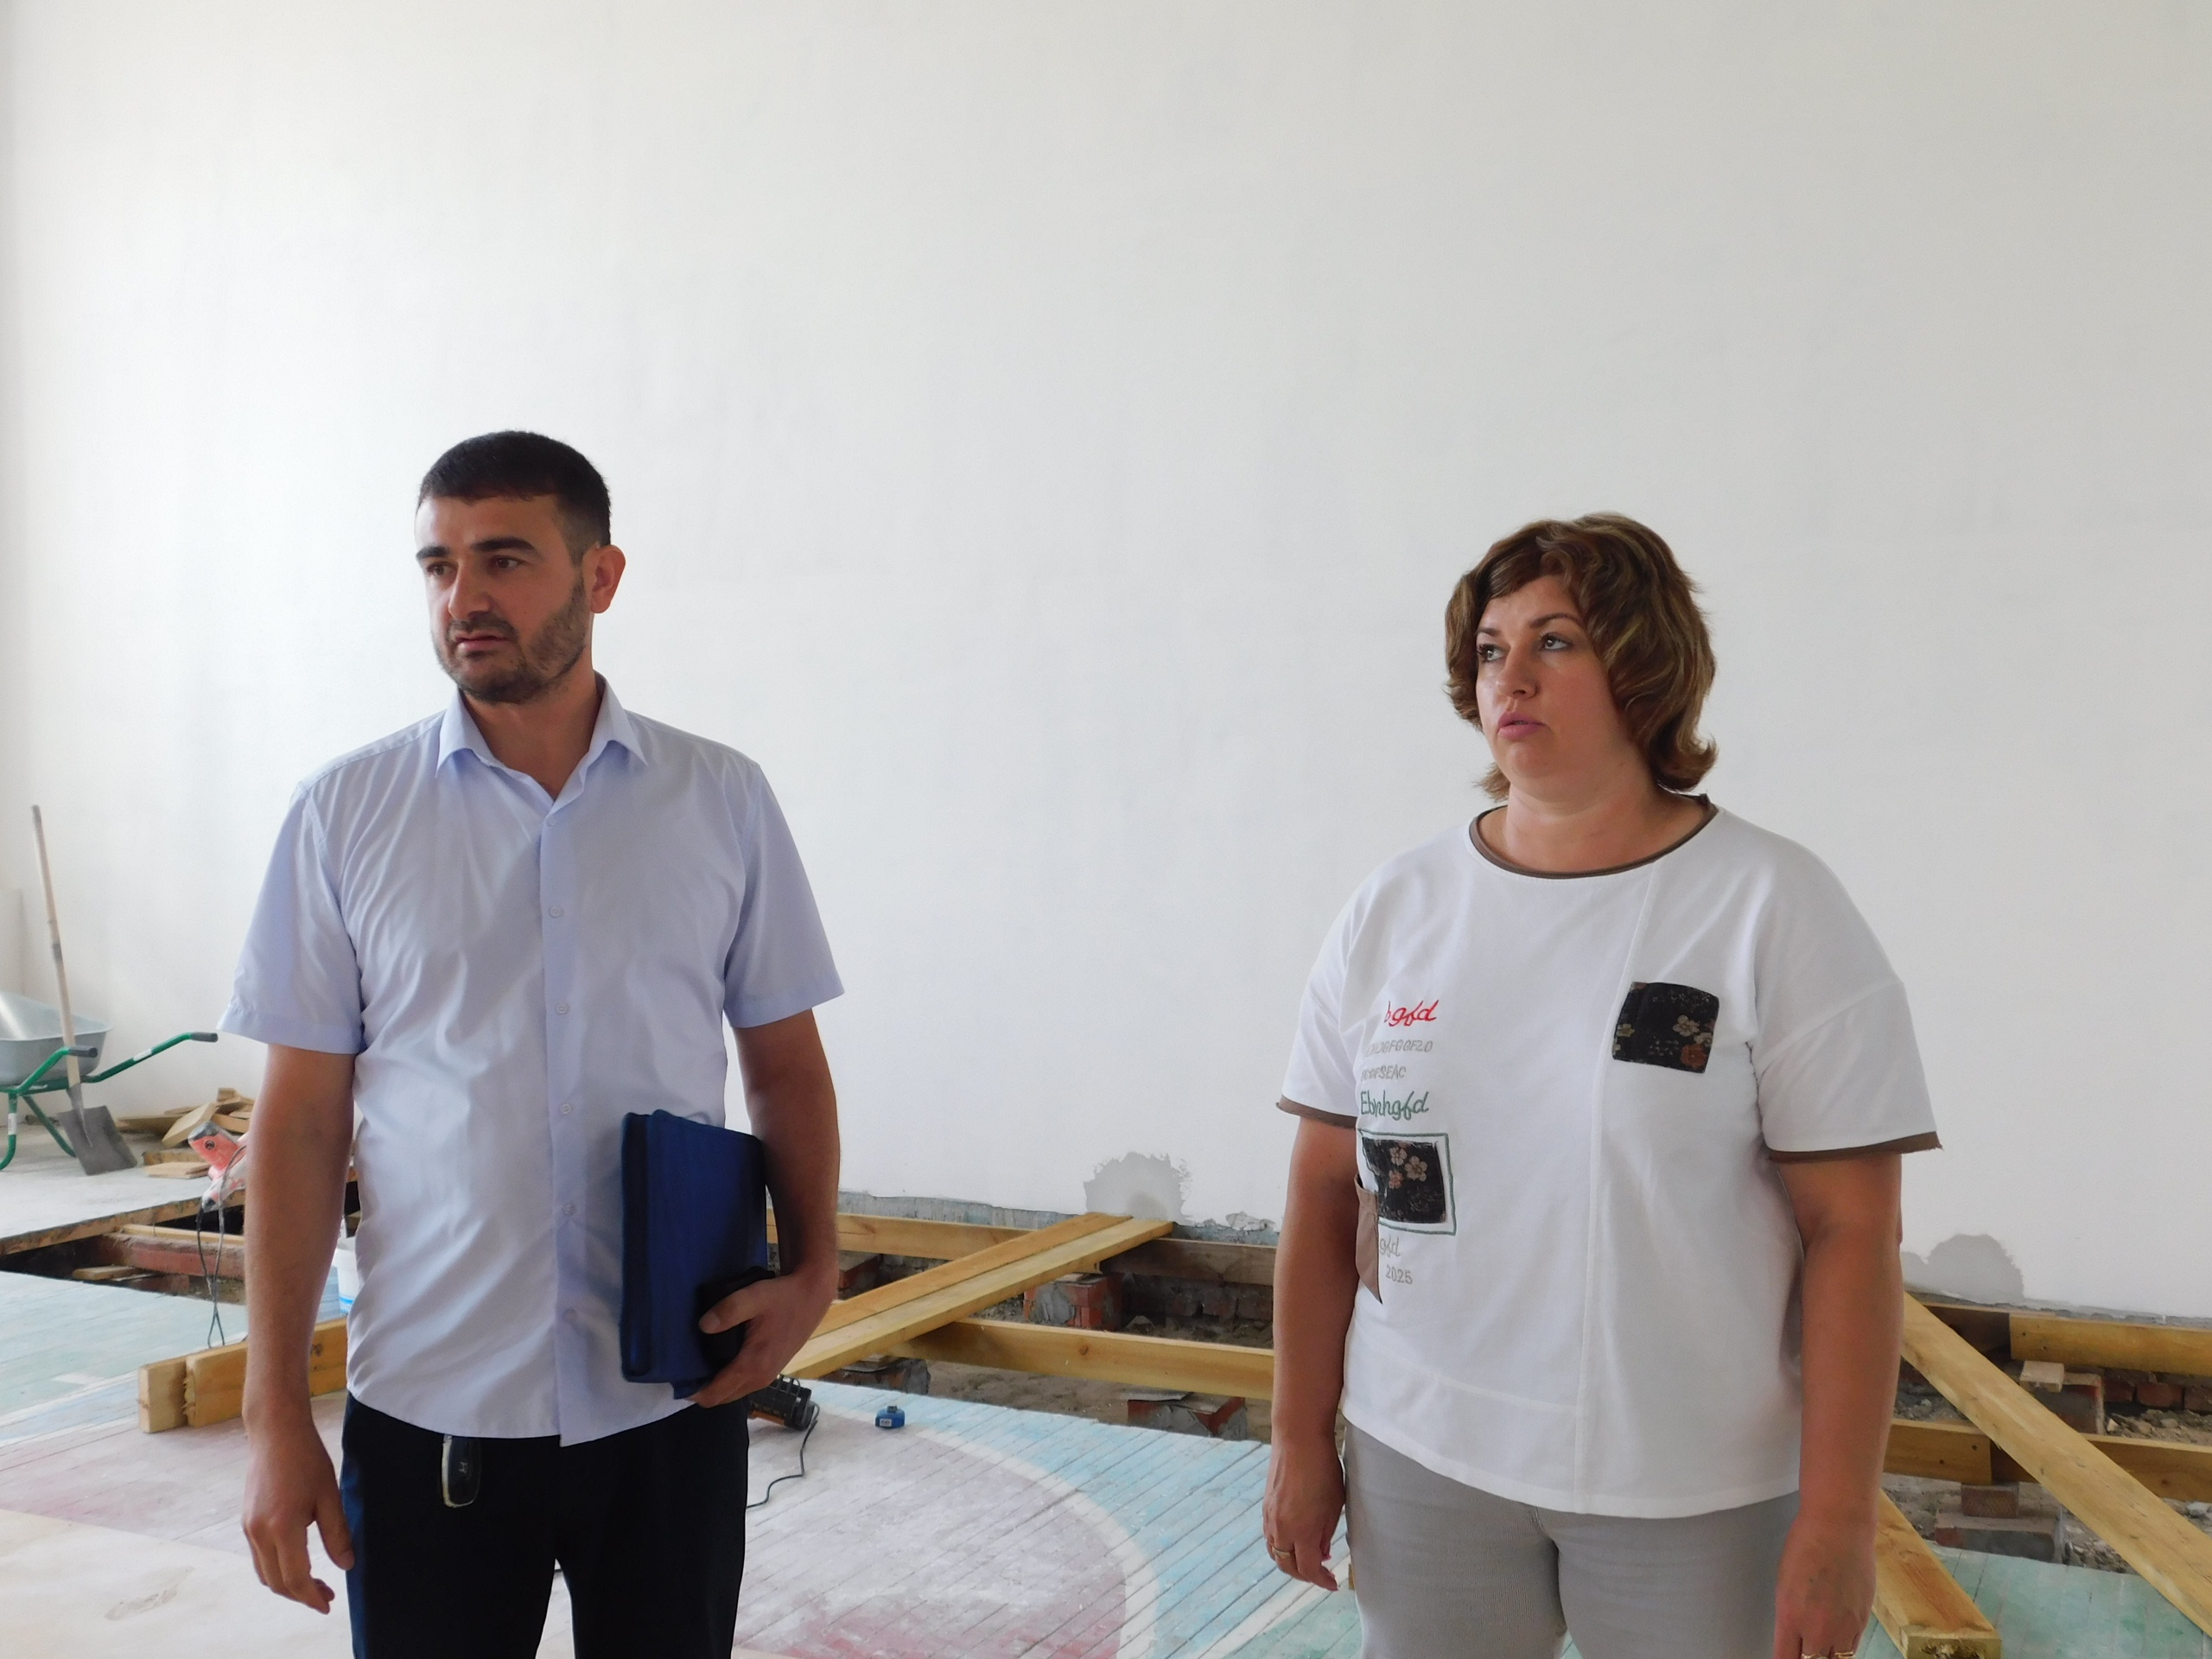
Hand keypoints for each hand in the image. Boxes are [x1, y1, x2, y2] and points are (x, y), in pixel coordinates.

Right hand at [241, 1411, 352, 1612]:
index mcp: (282, 1527)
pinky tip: (296, 1563)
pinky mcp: (246, 1522)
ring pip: (264, 1573)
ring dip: (287, 1585)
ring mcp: (248, 1529)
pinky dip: (276, 1570)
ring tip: (314, 1584)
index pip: (295, 1577)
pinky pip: (259, 1558)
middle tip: (327, 1597)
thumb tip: (346, 1565)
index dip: (312, 1596)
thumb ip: (336, 1533)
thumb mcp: (330, 1495)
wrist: (275, 1433)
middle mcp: (259, 1533)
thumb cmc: (307, 1459)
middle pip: (276, 1582)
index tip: (328, 1605)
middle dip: (300, 1595)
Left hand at [692, 1269, 836, 1406]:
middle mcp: (760, 1378)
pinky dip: (729, 1379)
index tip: (676, 1377)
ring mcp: (767, 1376)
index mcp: (753, 1365)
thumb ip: (728, 1311)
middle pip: (721, 1398)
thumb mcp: (754, 1297)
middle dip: (702, 1389)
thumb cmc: (782, 1297)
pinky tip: (721, 1359)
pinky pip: (743, 1384)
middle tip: (686, 1367)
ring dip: (716, 1384)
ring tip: (701, 1362)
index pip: (714, 1394)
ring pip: (733, 1393)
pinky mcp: (771, 1370)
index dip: (693, 1391)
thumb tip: (702, 1326)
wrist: (812, 1296)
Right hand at [1262, 1431, 1343, 1589]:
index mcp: (1302, 1531)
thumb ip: (1326, 1534)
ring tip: (1307, 1559)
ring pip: (1275, 1553)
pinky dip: (1281, 1546)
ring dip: (1290, 1562)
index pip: (1308, 1569)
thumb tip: (1321, 1553)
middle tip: (1321, 1574)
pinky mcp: (1265, 1506)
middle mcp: (1281, 1529)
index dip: (1321, 1581)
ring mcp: (1270, 1517)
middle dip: (1304, 1575)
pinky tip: (1295, 1539)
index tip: (1332, 1583)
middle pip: (1287, 1566)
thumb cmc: (1323, 1469)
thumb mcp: (1334, 1505)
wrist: (1298, 1439)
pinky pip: (1270, 1537)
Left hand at [1772, 1510, 1874, 1658]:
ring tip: (1821, 1646)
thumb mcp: (1784, 1583)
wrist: (1839, 1528)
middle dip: (1807, 1658)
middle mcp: (1817, 1627)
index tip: (1787, 1657)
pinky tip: (1837, 1639)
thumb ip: (1790, 1616)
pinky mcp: (1862, 1621)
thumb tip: (1795, 1636)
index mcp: (1790, 1616)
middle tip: (1804, 1650)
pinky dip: (1843, 1647)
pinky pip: (1852, 1647)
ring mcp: (1843, 1626)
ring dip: (1827, 1655)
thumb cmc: (1806, 1546)